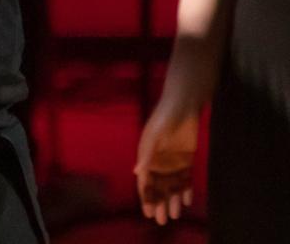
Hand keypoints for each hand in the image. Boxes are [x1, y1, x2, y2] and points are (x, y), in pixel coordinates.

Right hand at [135, 102, 199, 224]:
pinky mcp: (186, 159)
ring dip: (173, 200)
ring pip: (173, 185)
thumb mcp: (154, 136)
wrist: (182, 107)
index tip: (148, 212)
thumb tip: (137, 173)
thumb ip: (147, 154)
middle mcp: (159, 161)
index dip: (146, 197)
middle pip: (159, 186)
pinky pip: (186, 178)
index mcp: (148, 156)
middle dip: (159, 203)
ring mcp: (173, 161)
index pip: (146, 181)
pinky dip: (187, 189)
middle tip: (162, 221)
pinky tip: (188, 201)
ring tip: (175, 215)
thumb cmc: (164, 119)